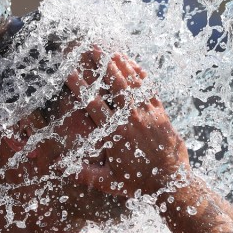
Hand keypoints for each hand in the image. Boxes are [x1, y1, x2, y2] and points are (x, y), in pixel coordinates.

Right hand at [68, 52, 189, 196]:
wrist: (171, 183)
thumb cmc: (139, 184)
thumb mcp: (109, 182)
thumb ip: (85, 173)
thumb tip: (61, 168)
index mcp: (114, 134)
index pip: (92, 104)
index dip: (80, 86)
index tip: (69, 71)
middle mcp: (130, 120)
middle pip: (114, 85)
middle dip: (102, 65)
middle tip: (92, 48)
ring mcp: (147, 114)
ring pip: (132, 84)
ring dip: (121, 65)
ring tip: (111, 51)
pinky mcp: (160, 114)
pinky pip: (149, 90)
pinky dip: (141, 76)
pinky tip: (134, 65)